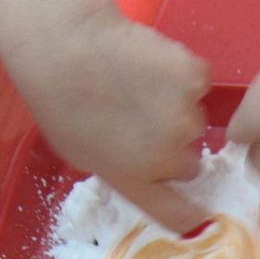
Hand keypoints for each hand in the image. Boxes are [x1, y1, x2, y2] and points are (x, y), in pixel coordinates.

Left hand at [0, 1, 211, 231]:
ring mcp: (186, 118)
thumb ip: (123, 169)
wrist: (65, 43)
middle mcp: (168, 158)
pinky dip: (183, 73)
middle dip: (175, 147)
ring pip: (195, 119)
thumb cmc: (59, 99)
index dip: (193, 215)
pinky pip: (198, 81)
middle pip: (189, 161)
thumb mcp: (81, 154)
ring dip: (176, 107)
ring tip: (139, 83)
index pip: (179, 215)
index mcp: (136, 180)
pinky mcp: (196, 80)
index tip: (200, 211)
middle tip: (145, 119)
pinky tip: (151, 61)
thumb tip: (145, 167)